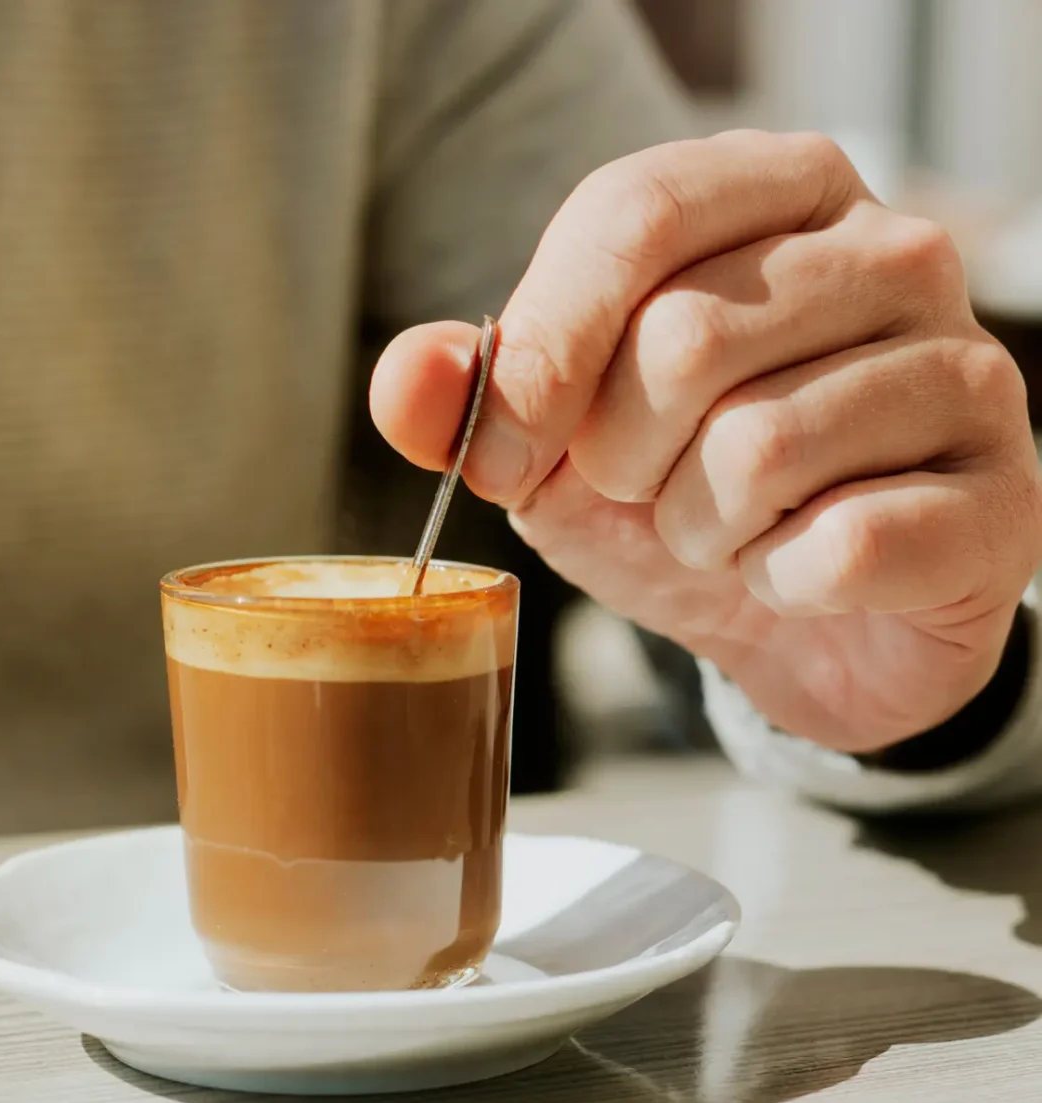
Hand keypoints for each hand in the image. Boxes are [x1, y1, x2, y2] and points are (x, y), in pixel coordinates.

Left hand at [371, 131, 1041, 752]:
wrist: (797, 614)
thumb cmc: (679, 499)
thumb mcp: (558, 440)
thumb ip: (480, 396)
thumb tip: (410, 382)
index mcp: (776, 197)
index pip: (634, 215)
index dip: (542, 351)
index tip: (502, 456)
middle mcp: (889, 255)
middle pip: (684, 339)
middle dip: (623, 460)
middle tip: (655, 490)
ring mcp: (963, 372)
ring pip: (758, 450)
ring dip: (699, 529)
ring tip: (731, 530)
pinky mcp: (1002, 501)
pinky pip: (840, 546)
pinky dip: (781, 584)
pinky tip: (802, 574)